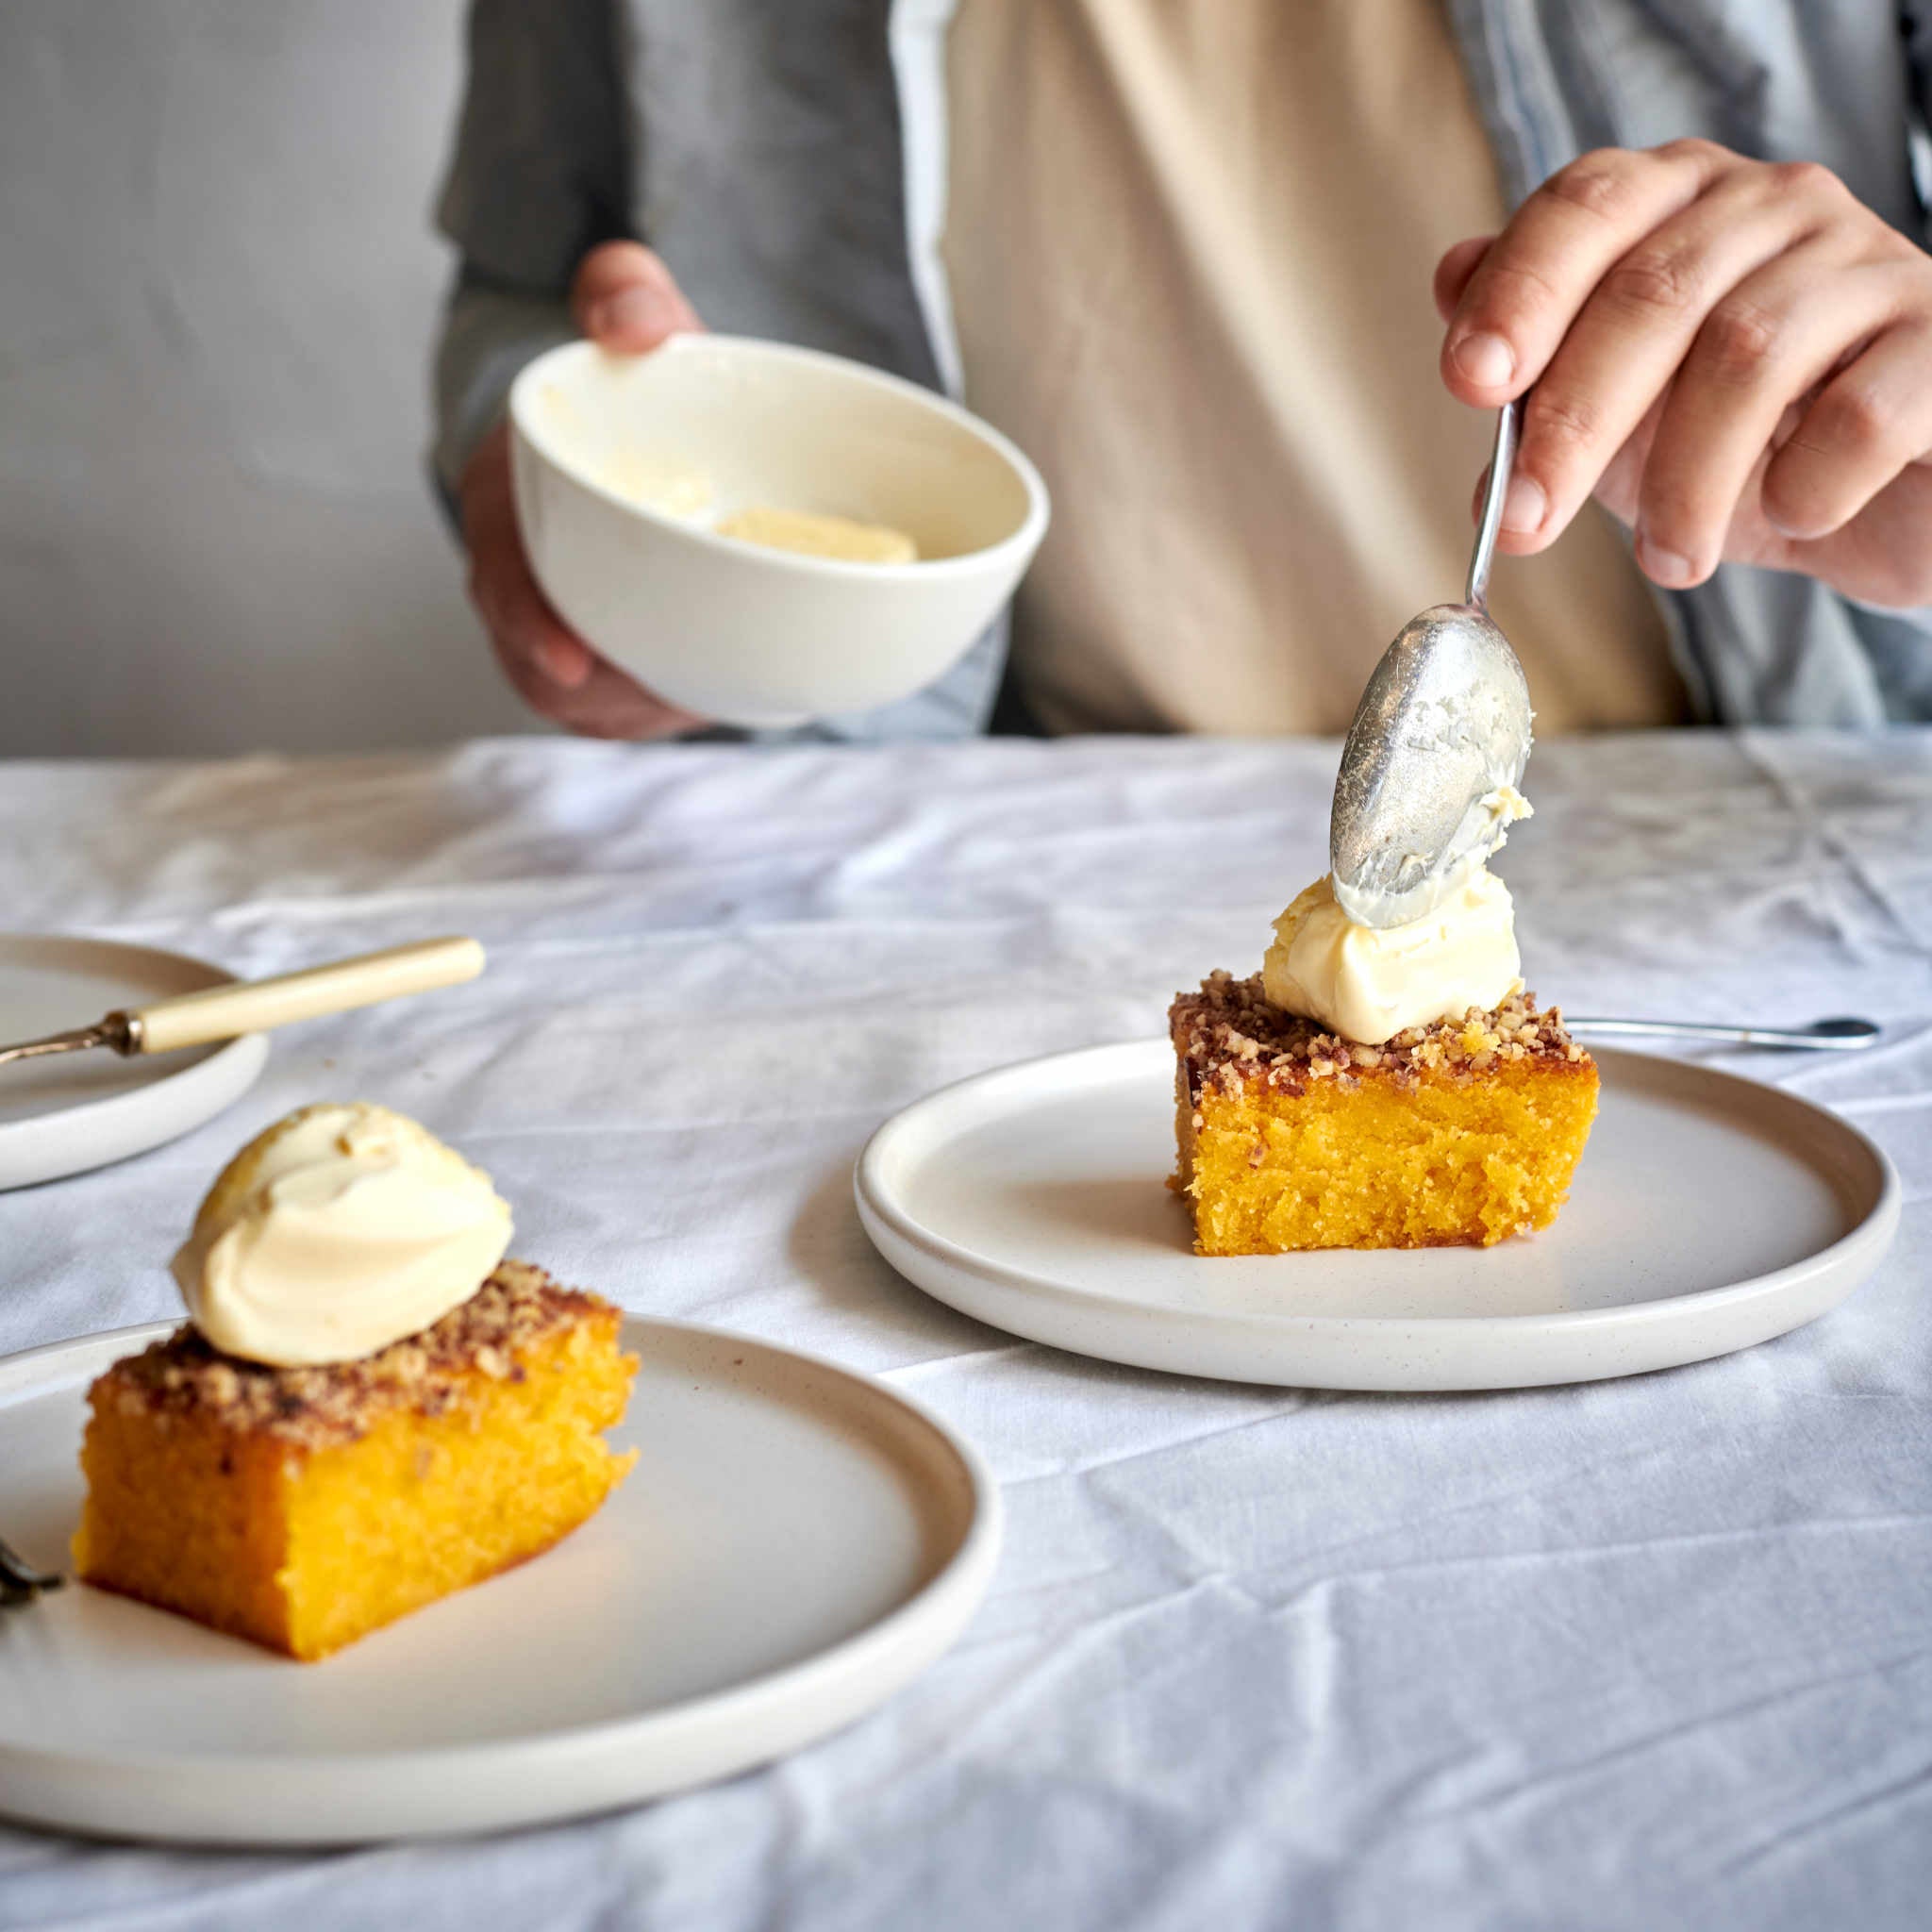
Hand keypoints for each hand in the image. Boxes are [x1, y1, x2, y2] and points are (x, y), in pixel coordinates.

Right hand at [460, 242, 707, 736]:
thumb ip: (631, 296)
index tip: (572, 662)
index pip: (501, 571)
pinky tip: (696, 695)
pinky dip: (651, 709)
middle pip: (538, 657)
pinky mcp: (593, 658)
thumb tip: (627, 323)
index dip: (527, 622)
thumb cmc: (647, 384)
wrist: (660, 430)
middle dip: (597, 690)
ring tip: (690, 692)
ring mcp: (553, 618)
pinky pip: (611, 709)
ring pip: (580, 698)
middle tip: (667, 694)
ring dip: (633, 705)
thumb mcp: (644, 323)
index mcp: (511, 492)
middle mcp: (520, 565)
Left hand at [1435, 140, 1931, 608]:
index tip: (1468, 384)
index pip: (1589, 205)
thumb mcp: (1618, 419)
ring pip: (1746, 354)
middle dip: (1573, 424)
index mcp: (1681, 204)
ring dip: (1682, 483)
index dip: (1521, 291)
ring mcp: (1869, 263)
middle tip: (1528, 524)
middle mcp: (1777, 207)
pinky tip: (1792, 517)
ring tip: (1669, 561)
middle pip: (1652, 292)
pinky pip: (1858, 412)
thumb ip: (1536, 365)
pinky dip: (1805, 485)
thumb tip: (1452, 285)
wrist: (1889, 505)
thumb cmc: (1741, 451)